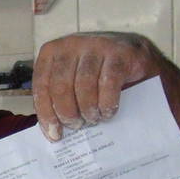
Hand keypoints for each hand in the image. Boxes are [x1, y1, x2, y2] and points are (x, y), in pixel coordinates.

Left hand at [32, 32, 162, 140]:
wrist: (137, 58)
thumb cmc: (99, 74)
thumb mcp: (73, 82)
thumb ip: (60, 99)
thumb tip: (51, 131)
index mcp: (53, 52)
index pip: (42, 84)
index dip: (46, 112)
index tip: (54, 134)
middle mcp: (72, 44)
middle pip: (61, 85)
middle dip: (67, 112)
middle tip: (76, 126)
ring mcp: (96, 45)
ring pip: (84, 84)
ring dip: (88, 109)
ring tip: (93, 120)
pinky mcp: (120, 52)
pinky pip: (109, 83)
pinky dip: (107, 103)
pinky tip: (108, 112)